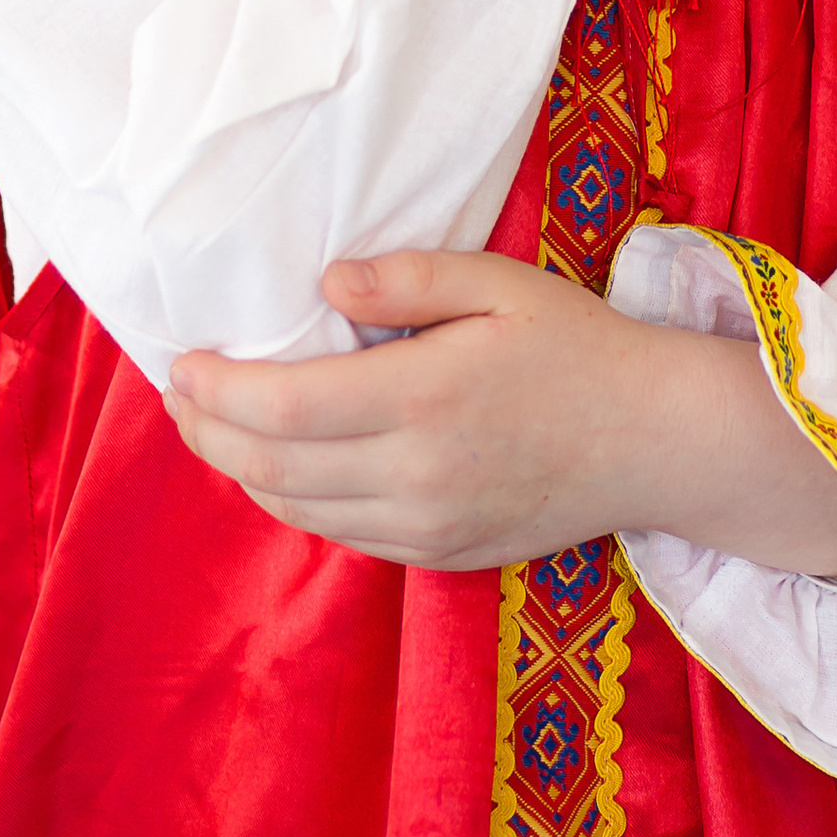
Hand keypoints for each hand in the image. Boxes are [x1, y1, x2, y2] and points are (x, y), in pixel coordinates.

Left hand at [165, 247, 836, 579]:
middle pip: (272, 467)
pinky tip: (284, 463)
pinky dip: (294, 500)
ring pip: (298, 511)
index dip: (216, 391)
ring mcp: (426, 528)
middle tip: (180, 391)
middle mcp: (415, 477)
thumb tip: (323, 288)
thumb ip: (404, 281)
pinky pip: (342, 535)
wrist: (656, 440)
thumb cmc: (578, 347)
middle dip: (207, 431)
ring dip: (243, 468)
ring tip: (215, 423)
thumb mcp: (498, 283)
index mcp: (424, 399)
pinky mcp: (442, 555)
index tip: (182, 361)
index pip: (283, 408)